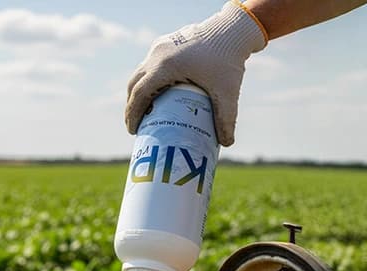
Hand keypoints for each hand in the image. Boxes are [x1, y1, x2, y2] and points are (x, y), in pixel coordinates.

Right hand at [125, 1, 266, 146]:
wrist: (233, 29)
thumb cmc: (229, 59)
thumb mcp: (227, 92)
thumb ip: (226, 119)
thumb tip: (226, 144)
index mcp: (165, 66)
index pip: (139, 94)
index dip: (133, 114)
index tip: (133, 131)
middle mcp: (157, 54)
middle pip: (134, 84)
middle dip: (132, 106)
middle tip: (137, 126)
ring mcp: (160, 46)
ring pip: (141, 73)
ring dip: (139, 92)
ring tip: (146, 112)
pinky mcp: (166, 42)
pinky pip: (150, 64)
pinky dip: (149, 80)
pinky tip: (159, 93)